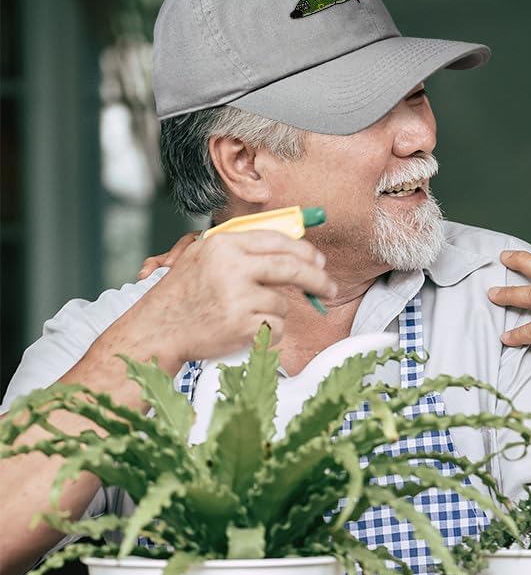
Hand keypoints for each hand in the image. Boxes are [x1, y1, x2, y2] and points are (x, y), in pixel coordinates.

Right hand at [124, 229, 336, 369]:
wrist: (157, 330)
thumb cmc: (182, 295)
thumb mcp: (203, 257)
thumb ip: (242, 249)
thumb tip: (292, 248)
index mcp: (224, 245)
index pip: (278, 241)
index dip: (304, 251)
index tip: (318, 262)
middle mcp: (232, 267)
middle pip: (292, 267)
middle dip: (317, 279)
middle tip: (330, 288)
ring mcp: (238, 297)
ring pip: (282, 303)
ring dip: (274, 312)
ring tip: (246, 316)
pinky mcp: (242, 325)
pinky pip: (276, 327)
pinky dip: (269, 332)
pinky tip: (244, 331)